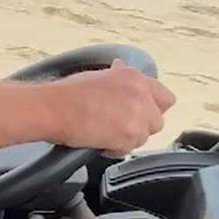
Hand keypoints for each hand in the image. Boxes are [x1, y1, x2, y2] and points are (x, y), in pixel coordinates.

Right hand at [49, 59, 176, 155]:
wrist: (54, 108)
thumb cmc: (67, 93)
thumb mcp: (98, 75)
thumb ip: (118, 76)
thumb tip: (121, 68)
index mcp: (134, 77)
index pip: (164, 97)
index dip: (153, 107)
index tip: (141, 112)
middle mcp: (141, 95)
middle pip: (157, 121)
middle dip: (140, 126)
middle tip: (119, 126)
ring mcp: (137, 116)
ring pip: (143, 137)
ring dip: (127, 138)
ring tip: (104, 133)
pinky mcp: (129, 135)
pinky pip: (128, 149)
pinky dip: (115, 149)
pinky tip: (99, 141)